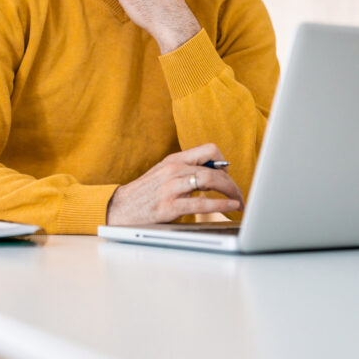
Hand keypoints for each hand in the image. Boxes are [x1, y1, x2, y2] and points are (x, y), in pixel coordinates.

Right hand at [106, 143, 243, 224]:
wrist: (118, 209)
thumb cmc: (144, 194)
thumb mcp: (163, 174)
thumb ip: (184, 171)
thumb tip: (214, 174)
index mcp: (174, 160)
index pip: (209, 149)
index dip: (224, 162)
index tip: (228, 175)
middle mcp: (173, 170)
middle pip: (215, 168)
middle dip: (232, 183)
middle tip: (240, 195)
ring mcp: (171, 187)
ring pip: (211, 180)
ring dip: (231, 192)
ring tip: (239, 202)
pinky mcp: (169, 206)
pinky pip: (202, 203)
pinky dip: (221, 204)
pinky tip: (231, 207)